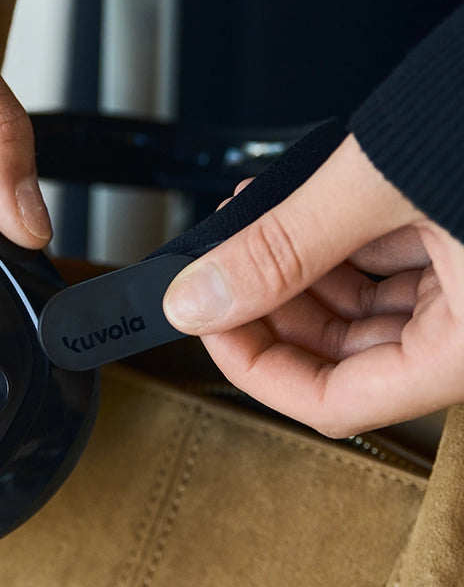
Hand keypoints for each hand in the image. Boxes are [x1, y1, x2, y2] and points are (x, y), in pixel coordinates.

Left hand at [162, 133, 463, 436]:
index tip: (206, 324)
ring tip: (242, 225)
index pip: (335, 402)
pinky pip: (386, 260)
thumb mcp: (384, 185)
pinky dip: (330, 239)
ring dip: (292, 269)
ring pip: (361, 306)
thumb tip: (200, 296)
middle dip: (268, 311)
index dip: (254, 369)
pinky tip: (285, 206)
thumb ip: (282, 245)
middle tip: (215, 272)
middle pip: (342, 355)